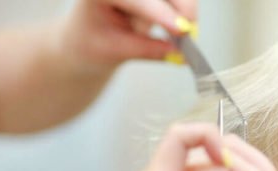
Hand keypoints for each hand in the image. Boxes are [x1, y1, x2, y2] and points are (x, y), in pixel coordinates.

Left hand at [62, 0, 197, 69]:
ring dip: (179, 13)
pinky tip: (172, 24)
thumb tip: (182, 55)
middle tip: (190, 36)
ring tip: (168, 32)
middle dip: (182, 9)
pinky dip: (183, 12)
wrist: (87, 35)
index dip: (160, 13)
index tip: (182, 29)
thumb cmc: (94, 42)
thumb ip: (149, 51)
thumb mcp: (117, 51)